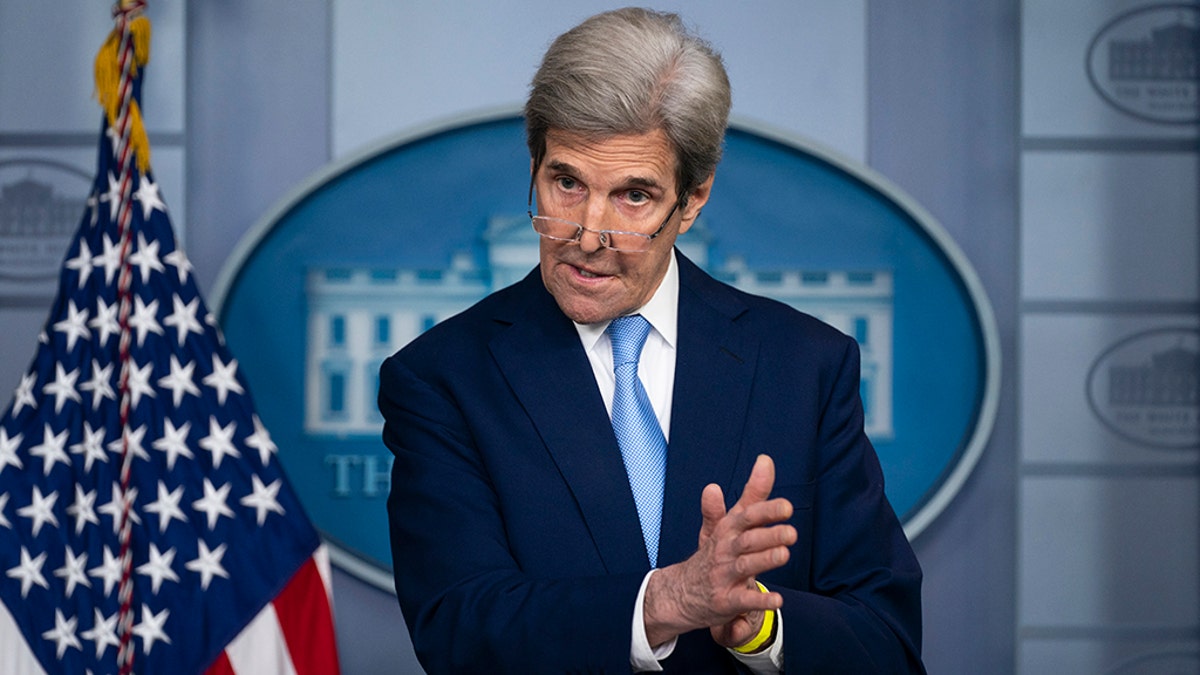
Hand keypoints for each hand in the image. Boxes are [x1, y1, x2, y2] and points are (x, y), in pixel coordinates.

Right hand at [643, 454, 795, 647]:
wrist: (680, 592)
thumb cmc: (712, 554)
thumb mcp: (727, 524)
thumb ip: (750, 496)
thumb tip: (764, 461)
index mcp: (727, 531)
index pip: (746, 517)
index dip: (765, 511)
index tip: (787, 506)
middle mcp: (724, 551)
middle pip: (747, 540)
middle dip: (768, 535)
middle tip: (791, 532)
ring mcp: (723, 576)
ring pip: (744, 567)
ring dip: (763, 560)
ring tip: (784, 555)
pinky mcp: (724, 601)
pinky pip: (742, 601)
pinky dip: (758, 600)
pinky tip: (777, 599)